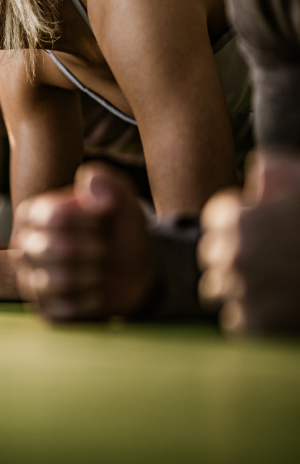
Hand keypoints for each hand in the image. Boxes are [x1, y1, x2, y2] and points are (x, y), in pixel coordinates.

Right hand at [11, 162, 155, 320]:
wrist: (134, 267)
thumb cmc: (118, 226)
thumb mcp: (118, 195)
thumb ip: (104, 181)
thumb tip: (93, 194)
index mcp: (32, 214)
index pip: (51, 215)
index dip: (86, 219)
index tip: (104, 219)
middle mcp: (23, 247)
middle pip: (47, 249)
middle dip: (90, 250)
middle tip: (106, 248)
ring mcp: (30, 280)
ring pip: (51, 282)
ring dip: (90, 276)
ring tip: (102, 270)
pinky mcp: (44, 309)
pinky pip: (60, 311)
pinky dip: (88, 302)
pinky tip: (98, 292)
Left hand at [200, 151, 299, 333]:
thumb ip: (276, 170)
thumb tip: (256, 172)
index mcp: (239, 217)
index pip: (216, 220)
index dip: (240, 225)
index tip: (264, 232)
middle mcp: (233, 252)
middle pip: (213, 256)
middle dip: (236, 256)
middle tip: (272, 261)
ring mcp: (242, 290)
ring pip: (219, 289)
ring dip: (241, 289)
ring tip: (276, 285)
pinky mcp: (255, 324)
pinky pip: (236, 322)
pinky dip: (255, 319)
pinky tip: (282, 307)